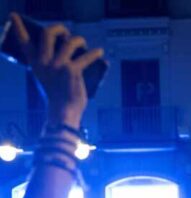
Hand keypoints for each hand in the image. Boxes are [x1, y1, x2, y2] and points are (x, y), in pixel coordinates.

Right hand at [10, 13, 103, 128]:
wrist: (63, 112)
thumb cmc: (58, 96)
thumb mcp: (48, 78)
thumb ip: (50, 65)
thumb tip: (65, 51)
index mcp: (35, 64)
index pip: (23, 42)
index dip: (18, 28)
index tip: (15, 16)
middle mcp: (44, 62)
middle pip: (48, 34)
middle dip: (58, 28)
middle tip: (66, 32)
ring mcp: (57, 65)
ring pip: (69, 42)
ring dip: (78, 39)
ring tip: (83, 42)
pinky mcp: (72, 70)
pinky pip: (85, 57)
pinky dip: (94, 54)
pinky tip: (100, 52)